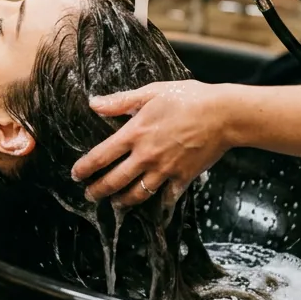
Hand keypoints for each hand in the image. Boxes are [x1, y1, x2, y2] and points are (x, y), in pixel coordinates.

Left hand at [69, 81, 234, 207]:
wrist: (224, 114)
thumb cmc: (188, 98)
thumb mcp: (151, 92)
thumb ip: (120, 101)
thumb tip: (93, 103)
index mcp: (134, 134)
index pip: (100, 156)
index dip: (85, 168)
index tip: (76, 175)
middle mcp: (146, 156)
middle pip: (114, 181)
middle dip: (98, 191)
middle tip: (89, 196)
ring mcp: (164, 169)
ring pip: (137, 193)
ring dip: (122, 201)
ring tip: (115, 203)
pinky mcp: (183, 177)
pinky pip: (167, 197)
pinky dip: (159, 204)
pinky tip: (153, 207)